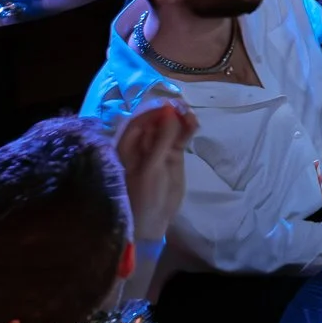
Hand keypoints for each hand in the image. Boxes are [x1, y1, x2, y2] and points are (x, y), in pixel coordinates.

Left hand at [112, 101, 198, 246]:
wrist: (153, 219)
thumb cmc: (144, 194)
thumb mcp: (151, 167)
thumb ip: (162, 140)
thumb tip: (170, 112)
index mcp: (128, 145)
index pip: (140, 119)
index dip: (155, 109)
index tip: (170, 103)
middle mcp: (142, 143)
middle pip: (157, 120)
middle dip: (170, 111)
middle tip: (184, 107)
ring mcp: (159, 148)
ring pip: (171, 126)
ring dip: (181, 119)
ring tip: (192, 116)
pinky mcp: (173, 154)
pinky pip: (181, 136)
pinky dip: (188, 129)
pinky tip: (194, 124)